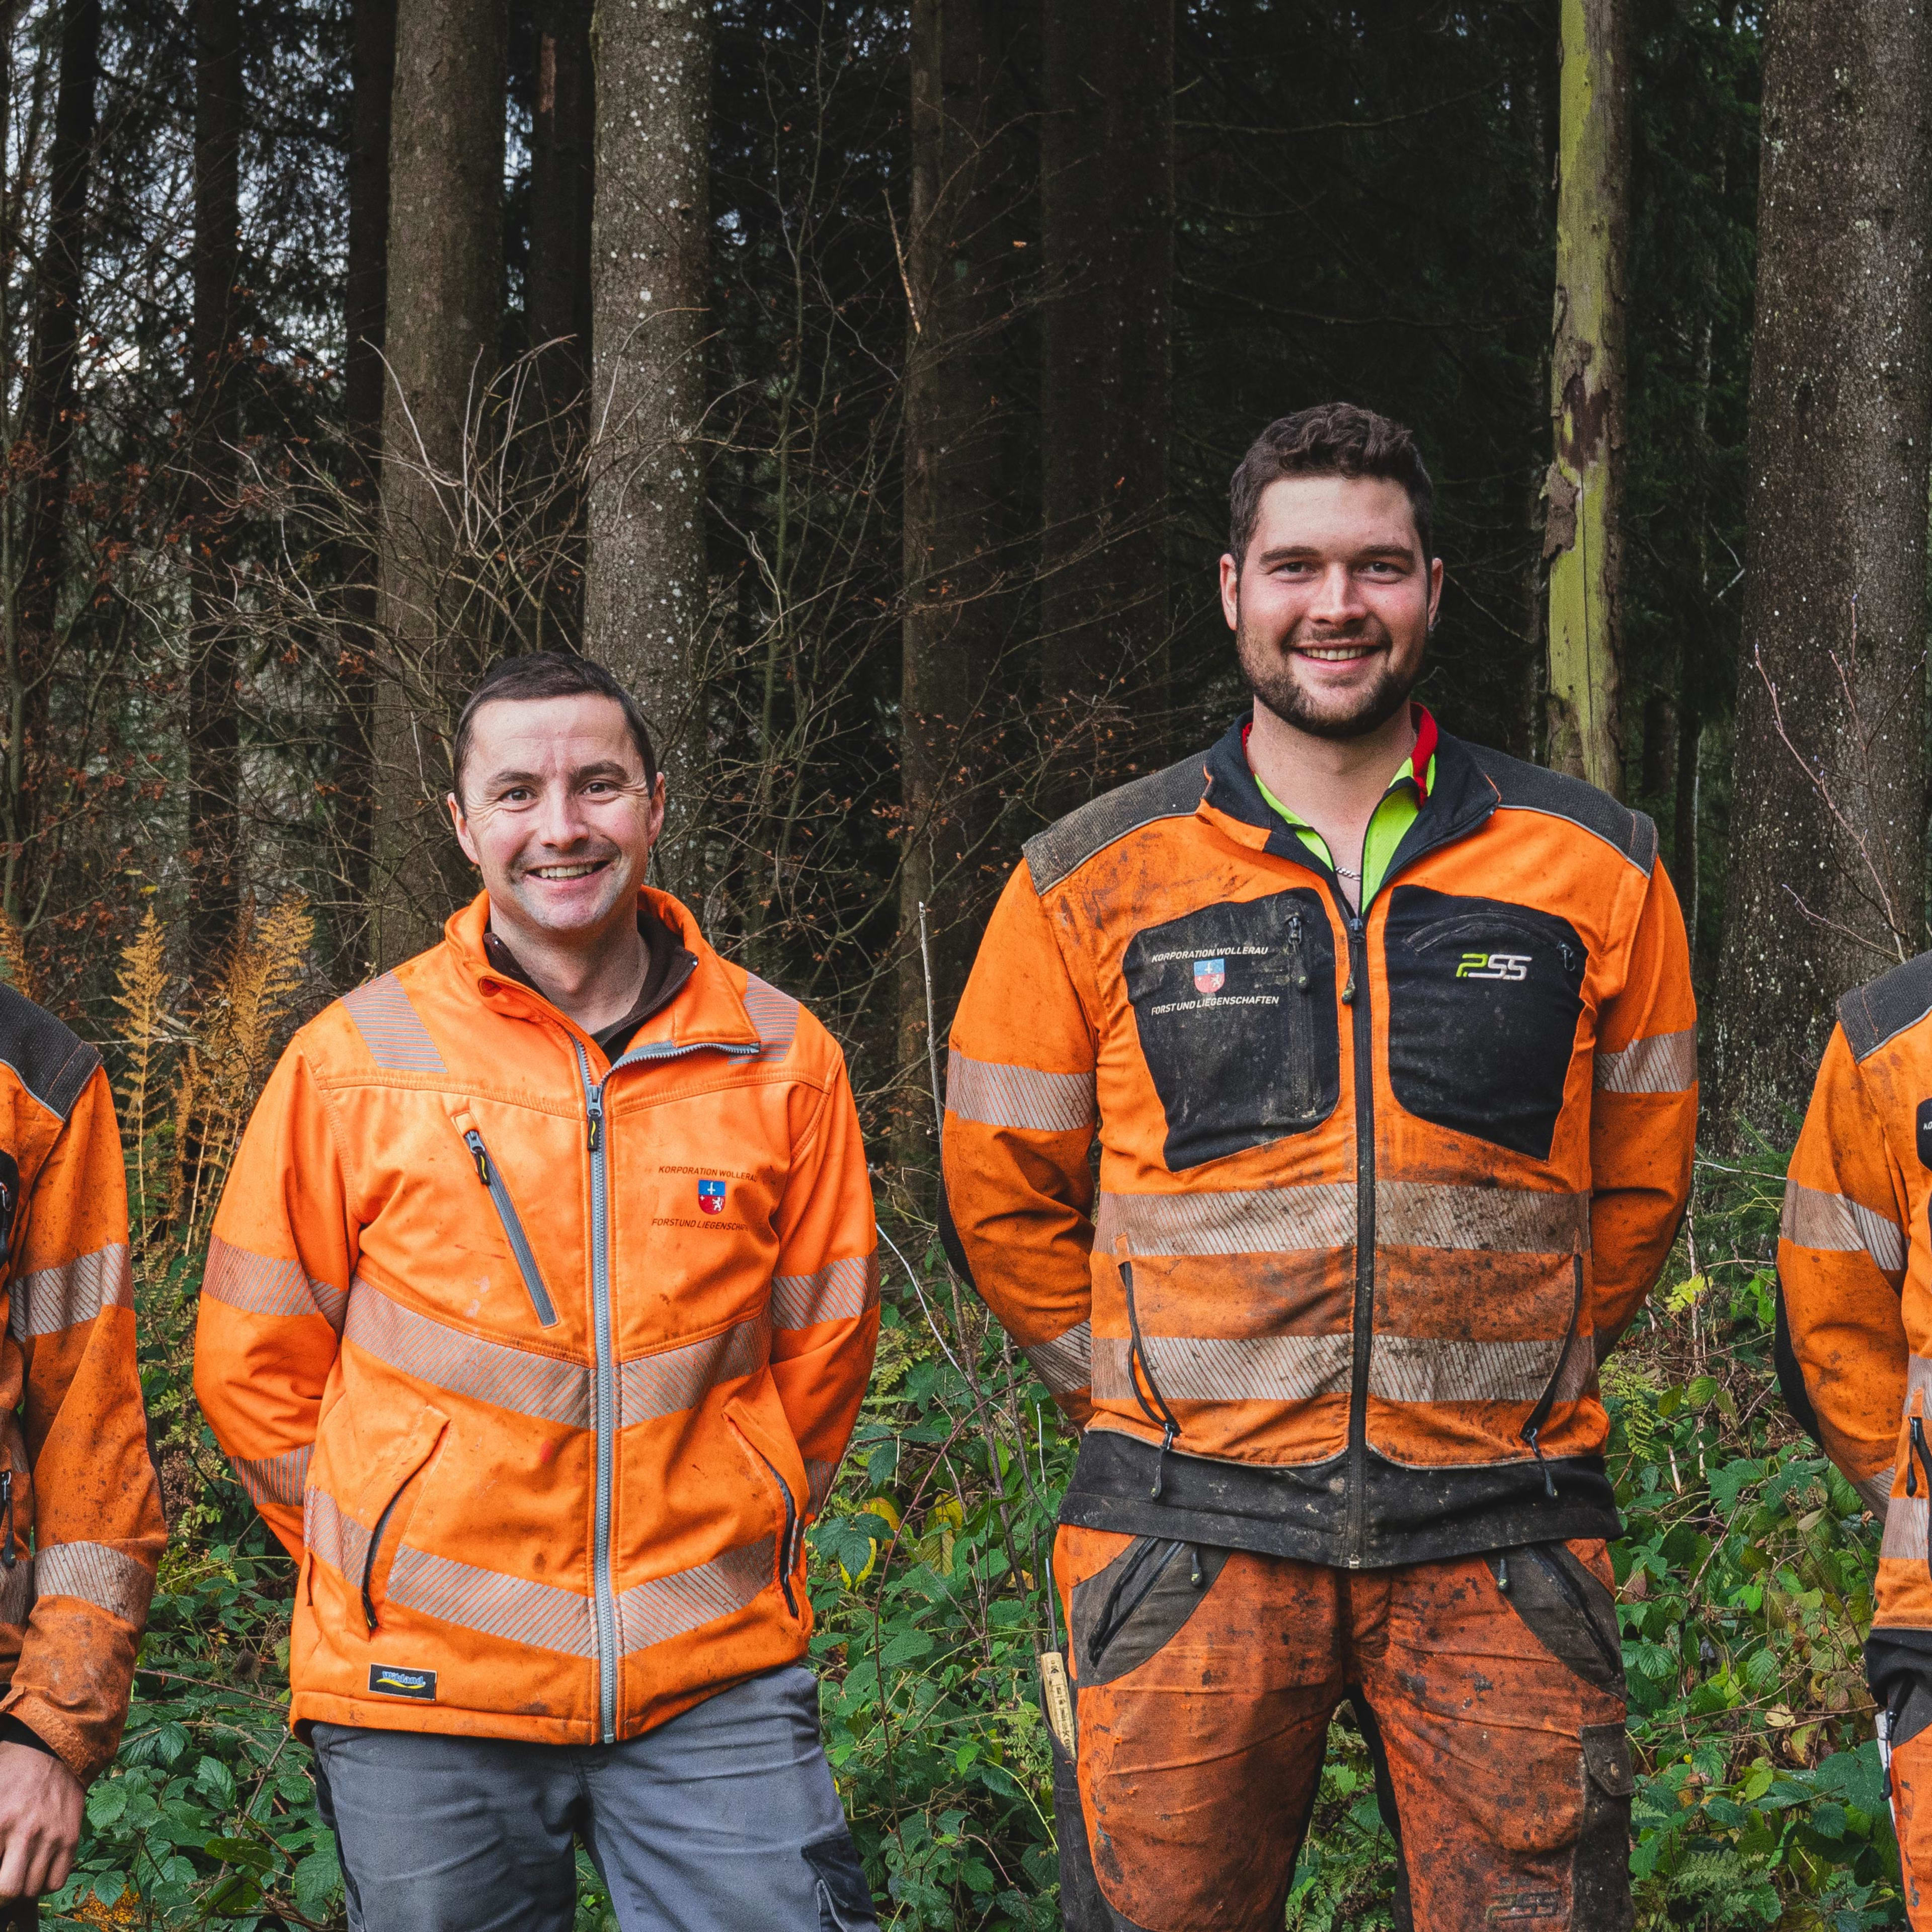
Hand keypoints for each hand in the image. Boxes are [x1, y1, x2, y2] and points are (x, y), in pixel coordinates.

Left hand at [0, 1736, 82, 1901]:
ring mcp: (52, 1837)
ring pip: (32, 1890)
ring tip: (17, 1870)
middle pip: (7, 1892)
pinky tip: (36, 1868)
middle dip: (0, 1893)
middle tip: (0, 1880)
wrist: (52, 1750)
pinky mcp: (71, 1837)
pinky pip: (57, 1881)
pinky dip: (44, 1883)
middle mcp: (26, 1833)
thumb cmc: (9, 1774)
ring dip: (21, 1885)